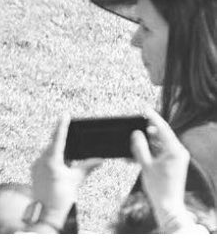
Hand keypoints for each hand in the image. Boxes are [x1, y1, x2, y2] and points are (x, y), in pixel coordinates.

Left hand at [29, 114, 101, 229]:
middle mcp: (41, 159)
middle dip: (63, 146)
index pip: (59, 139)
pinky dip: (51, 162)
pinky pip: (43, 161)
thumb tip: (100, 159)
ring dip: (57, 156)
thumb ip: (87, 167)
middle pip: (54, 146)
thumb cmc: (63, 196)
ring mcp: (36, 164)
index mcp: (52, 160)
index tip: (65, 115)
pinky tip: (58, 171)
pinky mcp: (33, 169)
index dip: (62, 126)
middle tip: (71, 146)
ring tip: (66, 166)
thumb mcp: (76, 180)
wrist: (47, 211)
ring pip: (48, 154)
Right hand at [131, 109, 191, 230]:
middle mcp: (179, 152)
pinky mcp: (175, 163)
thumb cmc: (158, 187)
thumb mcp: (145, 164)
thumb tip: (136, 133)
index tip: (143, 108)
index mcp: (174, 150)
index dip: (152, 116)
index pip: (162, 128)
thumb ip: (140, 146)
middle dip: (148, 129)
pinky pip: (163, 150)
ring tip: (135, 142)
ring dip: (149, 140)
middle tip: (136, 124)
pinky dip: (153, 148)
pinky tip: (141, 150)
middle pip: (162, 133)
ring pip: (161, 142)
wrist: (169, 206)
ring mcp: (178, 158)